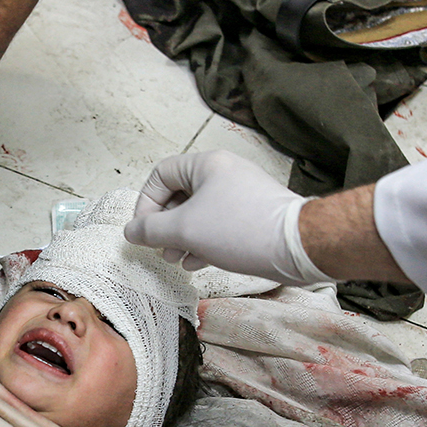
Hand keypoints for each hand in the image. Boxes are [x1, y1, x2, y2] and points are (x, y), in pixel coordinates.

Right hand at [125, 150, 331, 283]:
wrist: (296, 246)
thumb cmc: (241, 230)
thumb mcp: (185, 229)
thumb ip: (151, 229)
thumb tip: (131, 231)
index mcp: (206, 165)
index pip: (161, 175)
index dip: (145, 203)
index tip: (144, 230)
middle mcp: (223, 173)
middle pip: (179, 195)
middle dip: (165, 226)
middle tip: (162, 249)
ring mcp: (240, 194)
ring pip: (198, 213)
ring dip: (182, 237)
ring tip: (178, 260)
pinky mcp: (252, 215)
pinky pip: (218, 224)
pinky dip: (203, 241)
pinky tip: (198, 262)